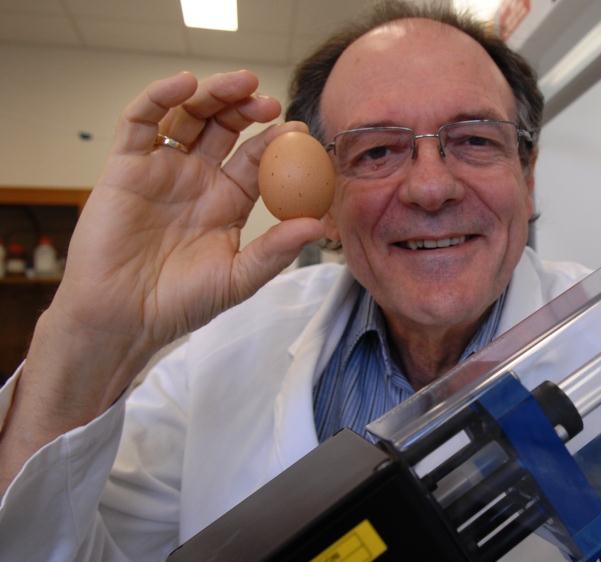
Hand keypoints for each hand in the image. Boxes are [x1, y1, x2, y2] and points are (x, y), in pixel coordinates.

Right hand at [41, 71, 323, 406]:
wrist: (121, 318)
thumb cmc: (180, 304)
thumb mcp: (239, 278)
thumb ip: (276, 250)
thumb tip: (319, 225)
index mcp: (228, 200)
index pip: (257, 158)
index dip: (277, 140)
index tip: (300, 130)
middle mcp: (196, 178)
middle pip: (224, 127)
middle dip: (247, 108)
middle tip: (269, 102)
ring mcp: (161, 168)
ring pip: (188, 115)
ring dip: (213, 94)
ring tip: (240, 83)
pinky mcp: (124, 166)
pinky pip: (140, 121)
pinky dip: (159, 97)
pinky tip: (184, 85)